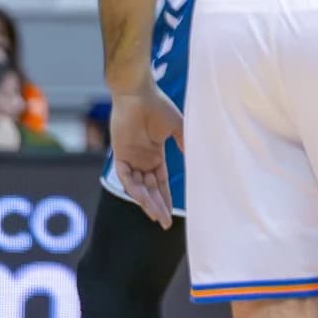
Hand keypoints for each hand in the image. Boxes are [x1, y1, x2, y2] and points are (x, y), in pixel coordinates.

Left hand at [111, 83, 182, 227]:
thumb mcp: (178, 127)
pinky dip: (133, 189)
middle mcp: (142, 160)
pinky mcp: (120, 155)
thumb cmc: (158, 106)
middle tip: (163, 224)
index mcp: (155, 155)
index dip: (166, 198)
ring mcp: (130, 158)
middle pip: (150, 189)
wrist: (139, 94)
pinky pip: (126, 177)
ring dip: (146, 202)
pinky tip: (143, 200)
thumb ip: (184, 143)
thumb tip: (197, 159)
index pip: (160, 182)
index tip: (171, 214)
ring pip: (138, 187)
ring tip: (155, 216)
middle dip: (157, 207)